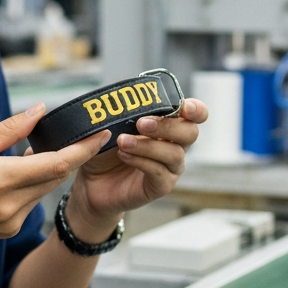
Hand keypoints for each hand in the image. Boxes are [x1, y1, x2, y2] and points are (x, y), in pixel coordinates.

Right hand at [0, 104, 108, 258]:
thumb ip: (9, 130)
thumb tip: (39, 111)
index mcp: (0, 180)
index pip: (56, 164)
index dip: (83, 149)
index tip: (100, 134)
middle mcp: (10, 206)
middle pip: (55, 177)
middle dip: (67, 156)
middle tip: (72, 135)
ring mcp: (11, 222)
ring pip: (43, 190)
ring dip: (46, 170)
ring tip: (32, 152)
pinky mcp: (7, 230)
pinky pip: (29, 203)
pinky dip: (29, 185)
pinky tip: (13, 174)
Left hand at [64, 98, 208, 242]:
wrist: (91, 182)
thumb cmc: (105, 149)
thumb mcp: (110, 126)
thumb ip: (121, 112)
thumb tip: (121, 100)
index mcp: (169, 125)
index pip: (195, 114)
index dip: (196, 109)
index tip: (184, 107)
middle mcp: (175, 145)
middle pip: (190, 132)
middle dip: (168, 125)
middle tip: (142, 124)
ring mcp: (171, 167)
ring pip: (174, 153)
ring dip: (148, 145)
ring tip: (122, 141)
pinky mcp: (161, 186)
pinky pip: (159, 172)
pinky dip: (141, 161)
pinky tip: (123, 155)